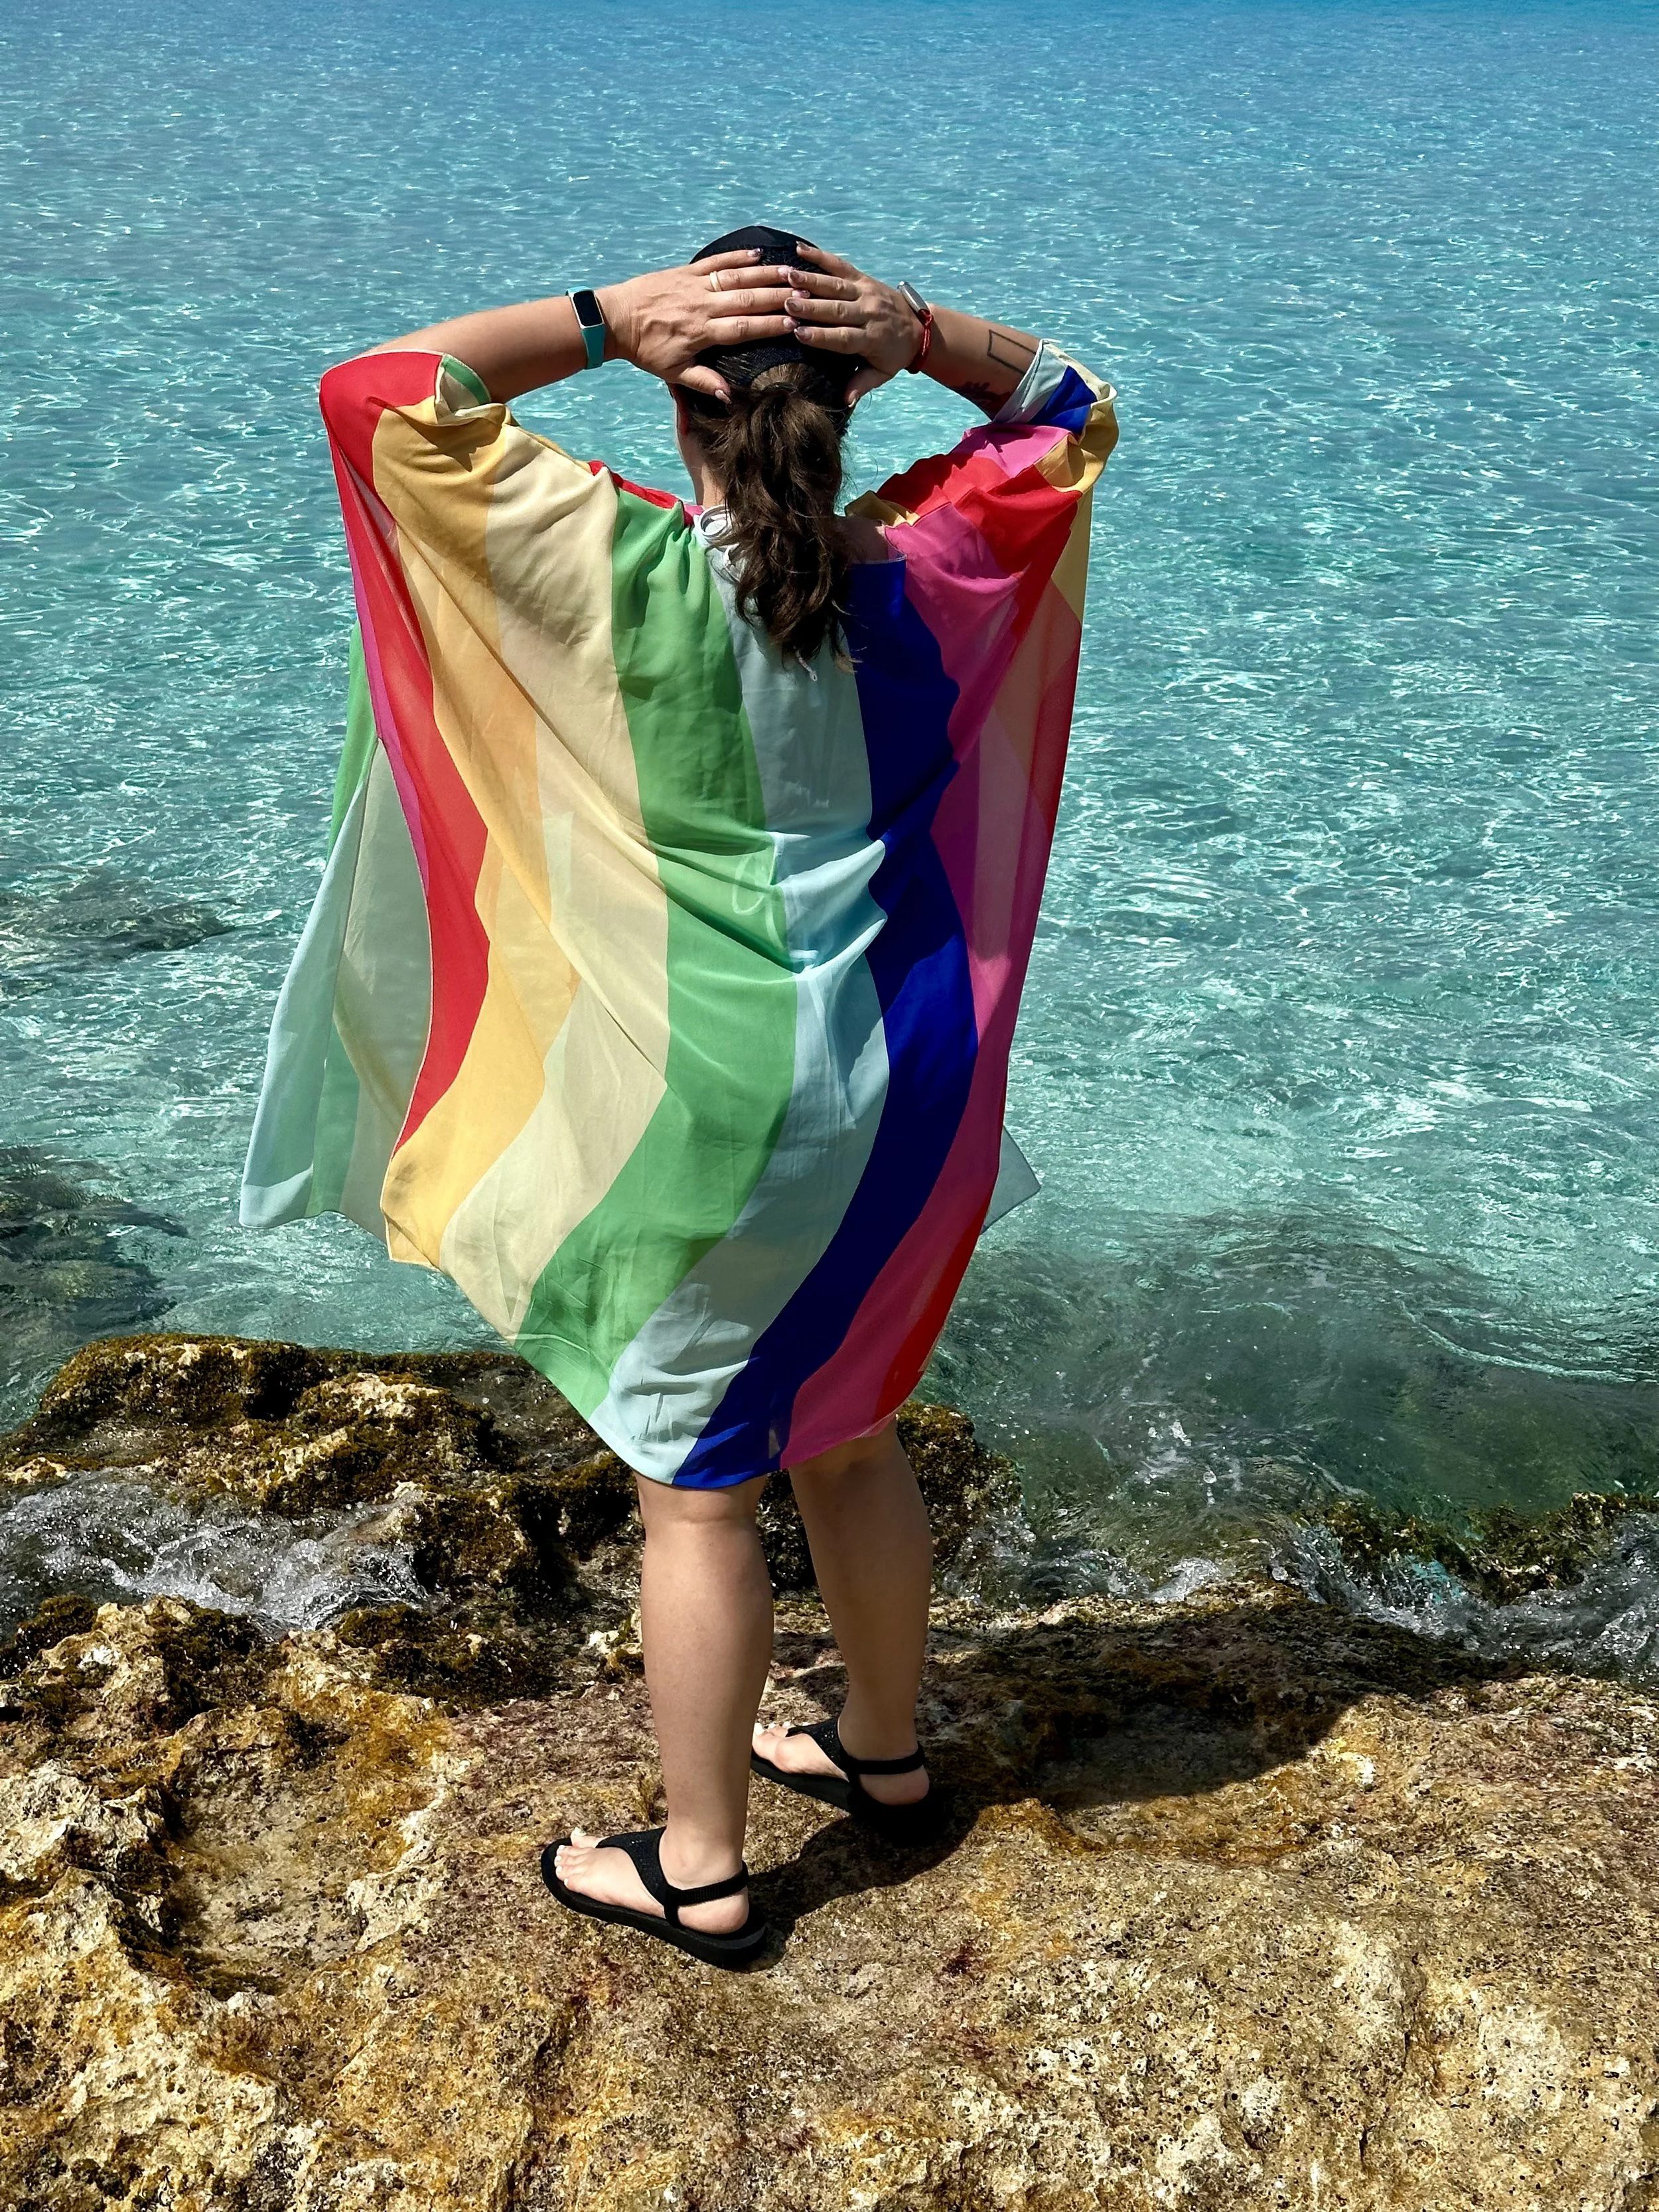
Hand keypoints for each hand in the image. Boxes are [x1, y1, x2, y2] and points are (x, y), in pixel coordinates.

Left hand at [597, 252, 794, 397]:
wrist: (615, 320)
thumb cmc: (645, 350)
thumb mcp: (673, 373)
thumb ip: (704, 382)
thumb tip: (730, 395)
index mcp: (701, 332)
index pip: (743, 328)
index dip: (770, 325)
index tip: (795, 324)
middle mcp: (702, 305)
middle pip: (747, 299)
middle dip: (777, 297)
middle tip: (805, 294)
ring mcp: (695, 285)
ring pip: (736, 277)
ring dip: (765, 274)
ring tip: (791, 272)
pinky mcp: (686, 271)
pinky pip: (717, 261)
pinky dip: (738, 256)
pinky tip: (759, 254)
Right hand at [782, 246, 925, 401]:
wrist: (919, 327)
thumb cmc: (894, 354)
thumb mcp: (883, 374)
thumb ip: (862, 384)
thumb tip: (845, 401)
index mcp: (871, 339)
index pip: (843, 338)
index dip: (821, 336)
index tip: (798, 333)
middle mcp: (868, 313)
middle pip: (836, 310)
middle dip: (811, 306)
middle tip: (787, 302)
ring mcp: (866, 292)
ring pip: (836, 286)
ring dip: (811, 280)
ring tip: (788, 275)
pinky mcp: (863, 278)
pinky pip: (841, 265)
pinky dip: (821, 256)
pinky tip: (801, 249)